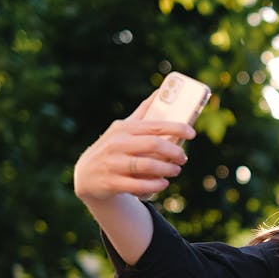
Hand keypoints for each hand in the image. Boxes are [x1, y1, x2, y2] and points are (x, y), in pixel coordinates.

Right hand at [74, 95, 196, 202]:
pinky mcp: (111, 183)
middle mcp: (117, 144)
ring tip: (176, 170)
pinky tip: (163, 184)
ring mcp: (113, 163)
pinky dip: (155, 185)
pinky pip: (138, 185)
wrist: (86, 175)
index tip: (192, 133)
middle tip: (183, 158)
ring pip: (147, 165)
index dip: (176, 128)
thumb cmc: (112, 148)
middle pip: (153, 144)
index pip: (154, 125)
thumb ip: (142, 113)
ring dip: (167, 169)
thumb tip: (159, 92)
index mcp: (124, 128)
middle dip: (174, 152)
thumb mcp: (122, 128)